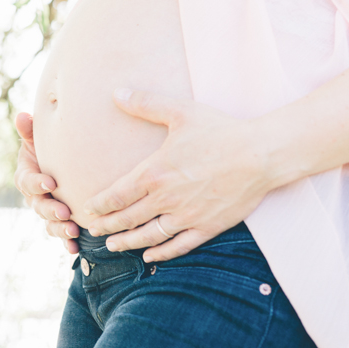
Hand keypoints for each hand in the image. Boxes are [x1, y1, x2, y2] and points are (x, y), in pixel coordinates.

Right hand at [14, 112, 79, 253]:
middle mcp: (35, 196)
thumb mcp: (42, 139)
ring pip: (49, 224)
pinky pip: (62, 237)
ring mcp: (48, 211)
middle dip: (50, 210)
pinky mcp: (63, 223)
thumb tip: (22, 116)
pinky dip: (68, 244)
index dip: (36, 183)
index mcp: (27, 175)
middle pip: (38, 206)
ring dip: (59, 230)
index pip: (26, 181)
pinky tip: (77, 248)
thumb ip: (31, 130)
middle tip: (64, 211)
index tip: (50, 183)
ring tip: (73, 231)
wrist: (73, 162)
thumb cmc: (54, 147)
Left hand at [84, 89, 272, 262]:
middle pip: (127, 218)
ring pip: (149, 235)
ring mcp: (187, 216)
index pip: (117, 195)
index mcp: (155, 173)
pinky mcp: (207, 227)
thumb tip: (117, 92)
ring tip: (113, 247)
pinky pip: (179, 245)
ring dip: (128, 243)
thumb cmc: (220, 131)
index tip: (87, 209)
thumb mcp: (180, 111)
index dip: (99, 205)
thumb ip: (145, 104)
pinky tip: (150, 255)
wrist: (261, 154)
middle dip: (107, 226)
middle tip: (93, 231)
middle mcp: (166, 198)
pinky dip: (161, 252)